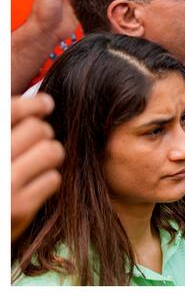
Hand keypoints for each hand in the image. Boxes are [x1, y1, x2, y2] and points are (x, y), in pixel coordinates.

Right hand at [11, 94, 64, 240]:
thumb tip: (44, 102)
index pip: (12, 110)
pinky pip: (53, 178)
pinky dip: (47, 180)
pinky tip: (33, 186)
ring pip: (52, 151)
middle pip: (38, 129)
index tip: (46, 104)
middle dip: (43, 134)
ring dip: (50, 155)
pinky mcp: (19, 208)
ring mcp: (4, 186)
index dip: (34, 103)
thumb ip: (10, 129)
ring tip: (38, 163)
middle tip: (35, 144)